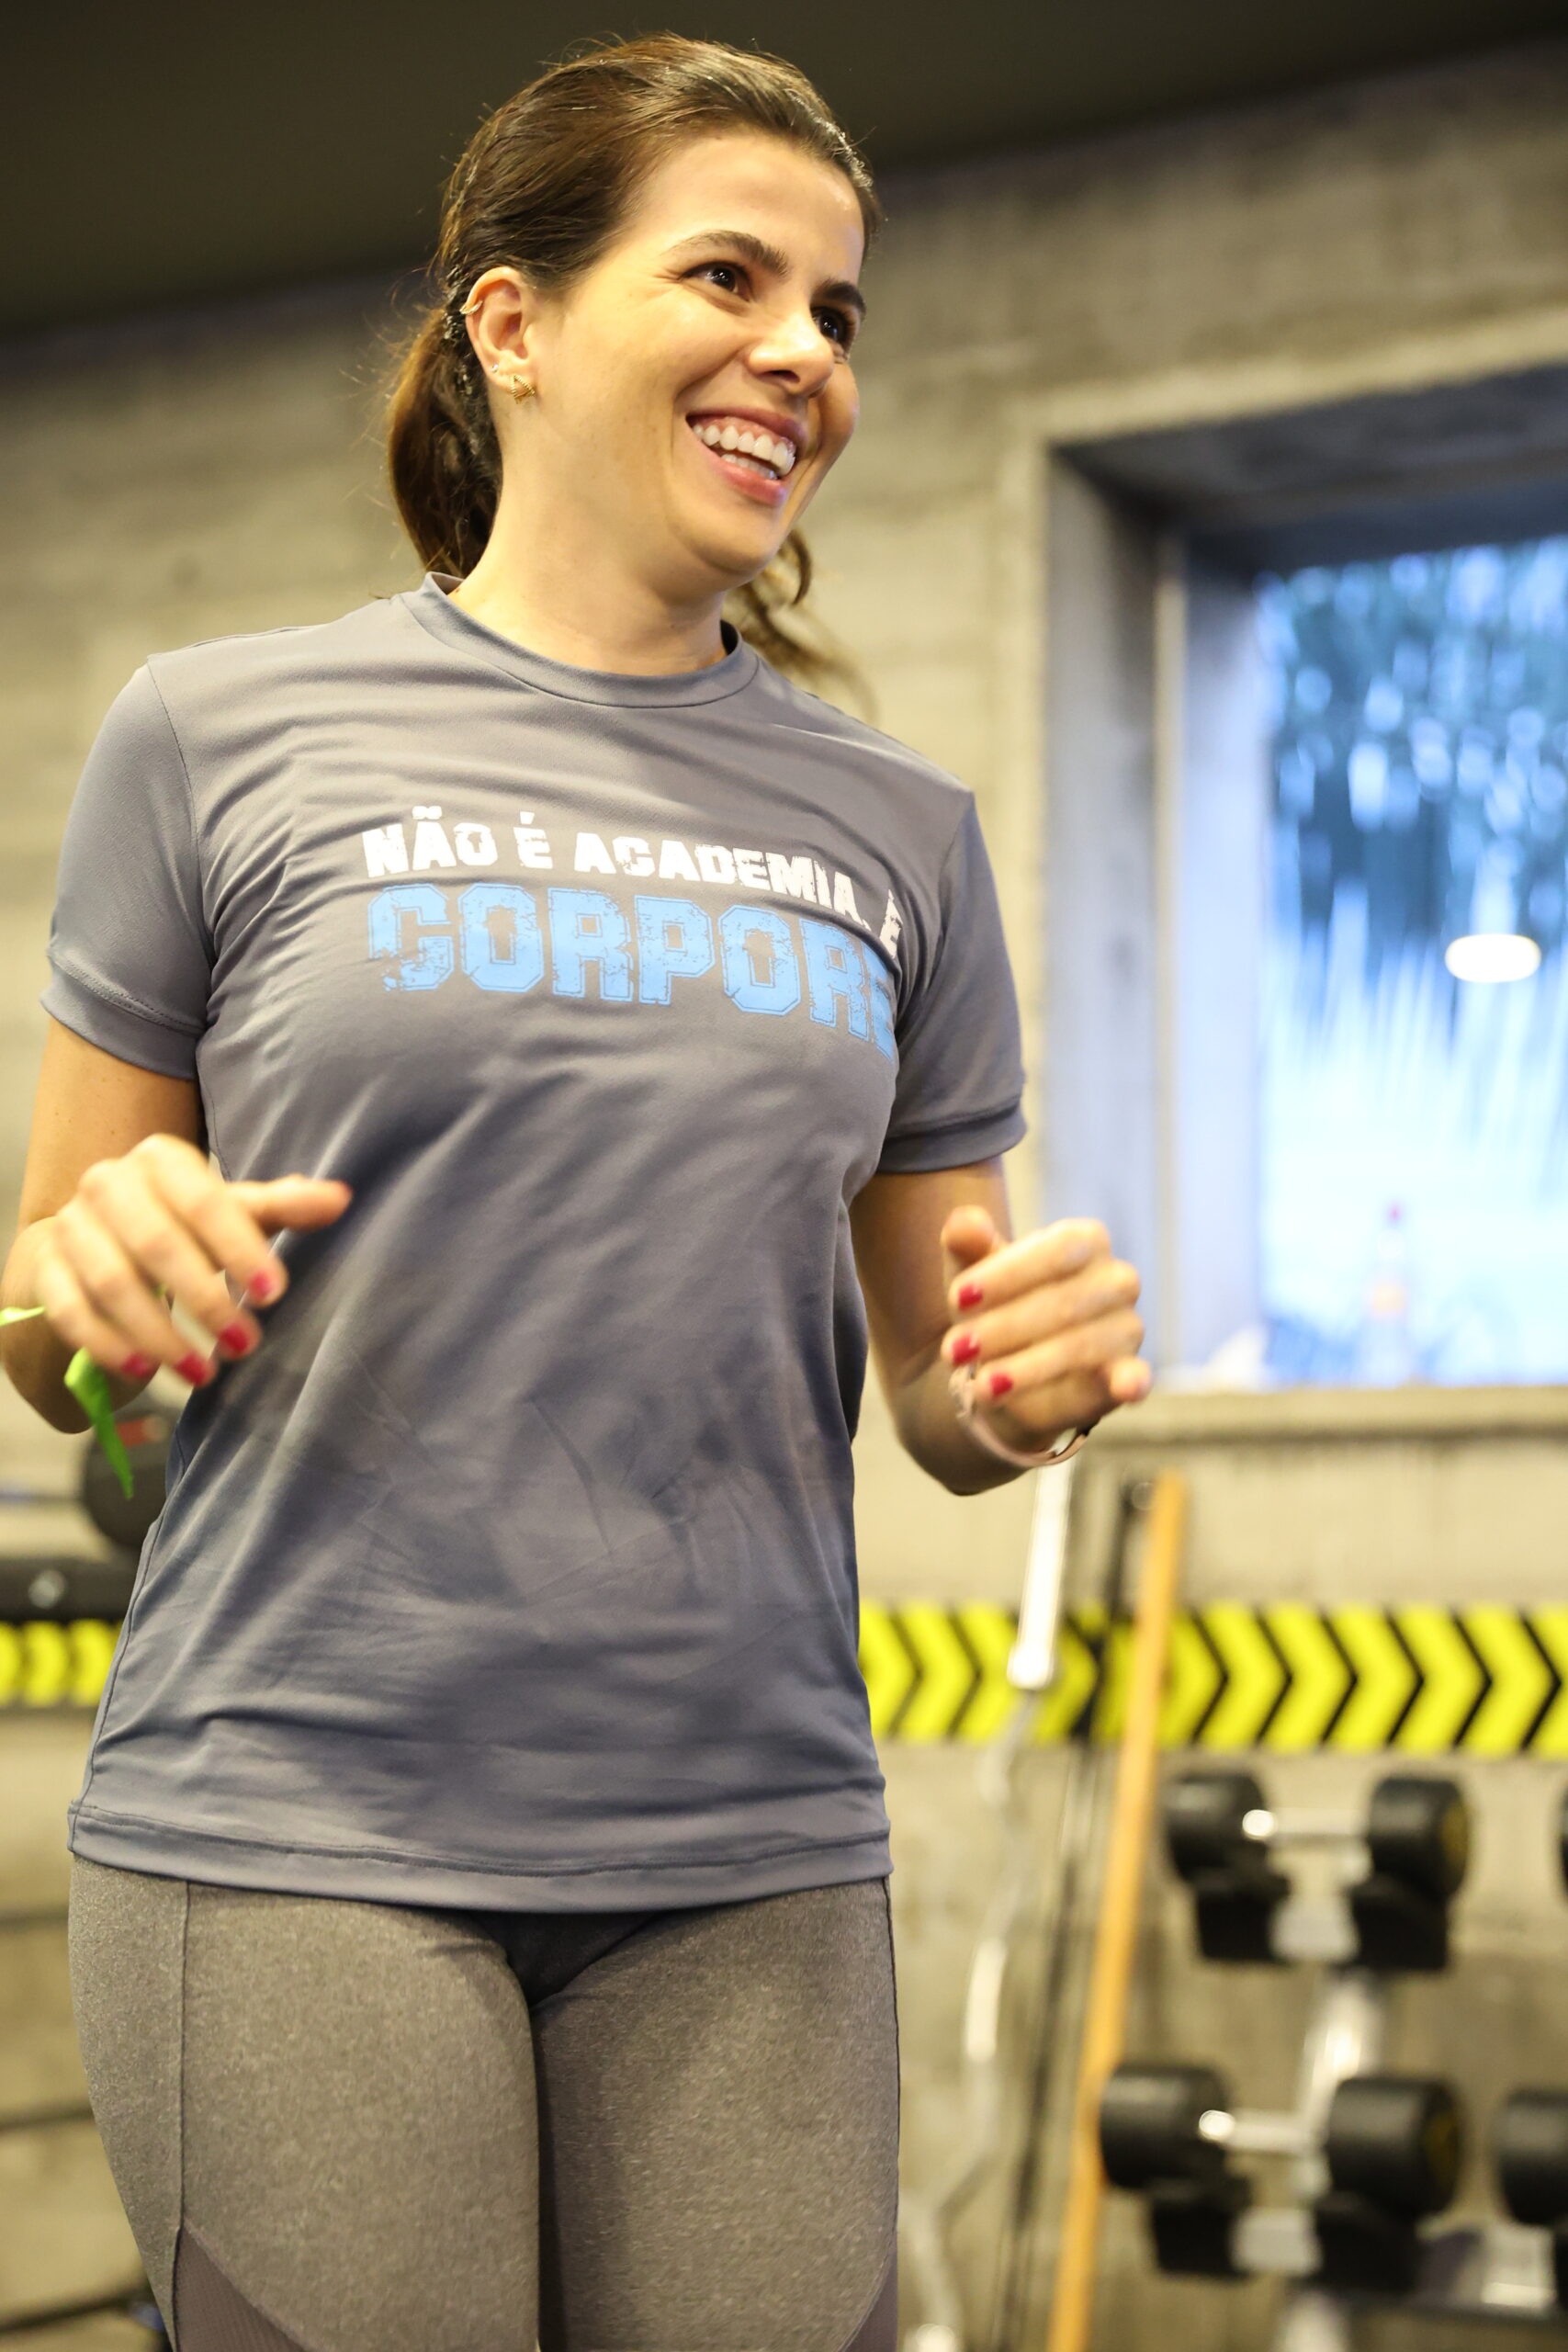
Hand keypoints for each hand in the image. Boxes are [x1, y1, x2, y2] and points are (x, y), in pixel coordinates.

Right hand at [32, 1135, 351, 1387]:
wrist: (98, 1234)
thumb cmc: (185, 1223)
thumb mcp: (235, 1211)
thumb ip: (284, 1206)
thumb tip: (342, 1198)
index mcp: (161, 1159)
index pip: (202, 1200)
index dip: (239, 1247)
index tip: (274, 1294)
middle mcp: (108, 1184)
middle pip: (156, 1243)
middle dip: (205, 1300)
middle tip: (246, 1345)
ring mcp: (71, 1226)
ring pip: (112, 1283)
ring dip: (160, 1334)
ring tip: (204, 1373)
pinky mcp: (45, 1270)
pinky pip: (71, 1313)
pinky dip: (108, 1346)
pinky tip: (145, 1372)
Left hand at [939, 1208, 1149, 1448]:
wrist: (1008, 1368)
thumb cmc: (996, 1307)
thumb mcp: (973, 1275)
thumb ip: (967, 1246)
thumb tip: (962, 1222)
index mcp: (1085, 1241)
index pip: (1056, 1249)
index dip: (1007, 1273)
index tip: (958, 1297)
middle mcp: (1116, 1279)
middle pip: (1064, 1301)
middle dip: (1004, 1327)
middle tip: (954, 1350)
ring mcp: (1127, 1327)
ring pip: (1080, 1345)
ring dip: (1028, 1367)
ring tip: (983, 1386)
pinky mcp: (1129, 1373)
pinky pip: (1135, 1375)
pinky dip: (1131, 1380)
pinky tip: (1124, 1387)